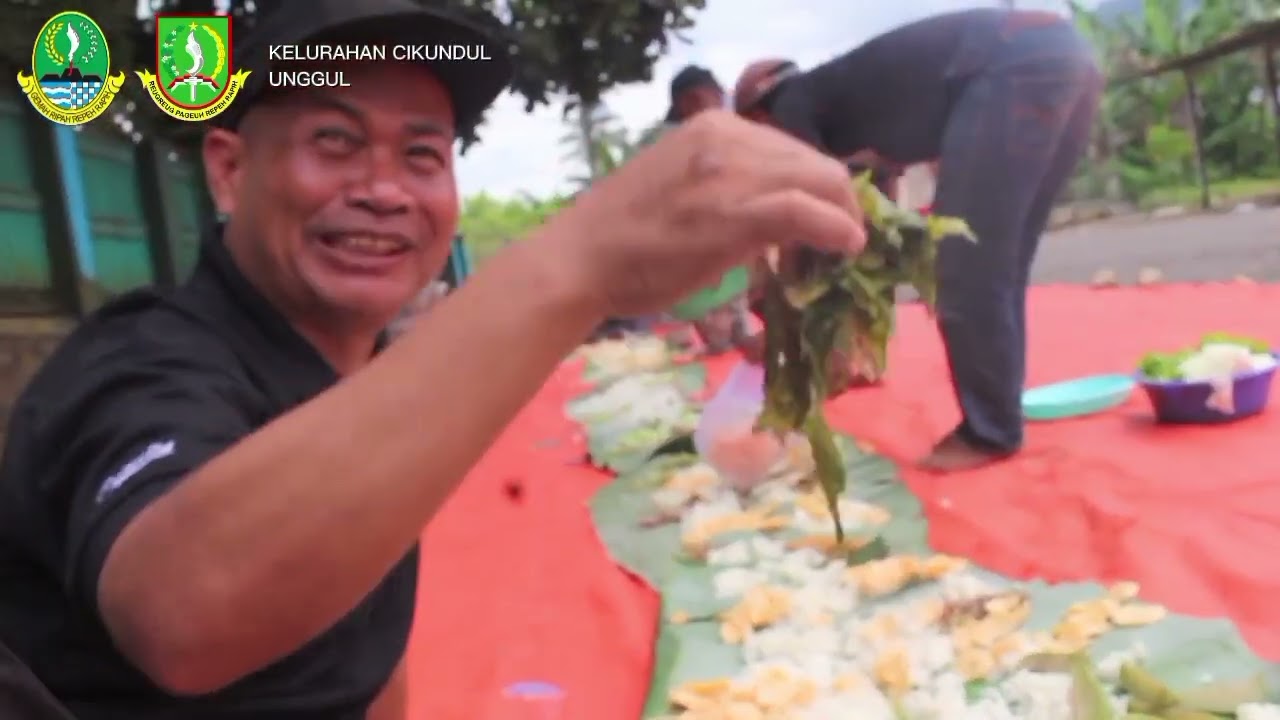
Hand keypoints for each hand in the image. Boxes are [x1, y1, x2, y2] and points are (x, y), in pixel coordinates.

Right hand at [535, 110, 865, 317]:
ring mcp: (732, 173)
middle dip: (839, 198)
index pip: (789, 147)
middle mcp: (727, 137)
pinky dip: (837, 225)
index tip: (826, 213)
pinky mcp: (734, 214)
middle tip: (843, 233)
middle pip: (812, 160)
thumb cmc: (625, 235)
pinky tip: (848, 244)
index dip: (817, 183)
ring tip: (846, 244)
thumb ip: (728, 180)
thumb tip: (775, 206)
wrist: (582, 259)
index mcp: (713, 126)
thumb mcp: (683, 182)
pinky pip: (805, 210)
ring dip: (844, 214)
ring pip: (818, 179)